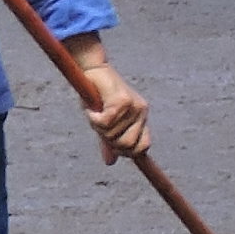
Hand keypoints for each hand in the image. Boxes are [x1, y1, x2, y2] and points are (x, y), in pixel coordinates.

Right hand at [62, 44, 149, 164]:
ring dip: (99, 128)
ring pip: (114, 136)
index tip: (113, 149)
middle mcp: (141, 112)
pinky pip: (106, 123)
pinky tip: (91, 109)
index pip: (143, 147)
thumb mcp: (104, 122)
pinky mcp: (122, 100)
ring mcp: (134, 106)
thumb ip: (109, 140)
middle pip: (127, 146)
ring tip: (95, 113)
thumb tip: (110, 163)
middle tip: (99, 126)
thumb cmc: (97, 96)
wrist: (92, 70)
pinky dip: (94, 119)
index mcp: (140, 118)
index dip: (128, 154)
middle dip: (109, 141)